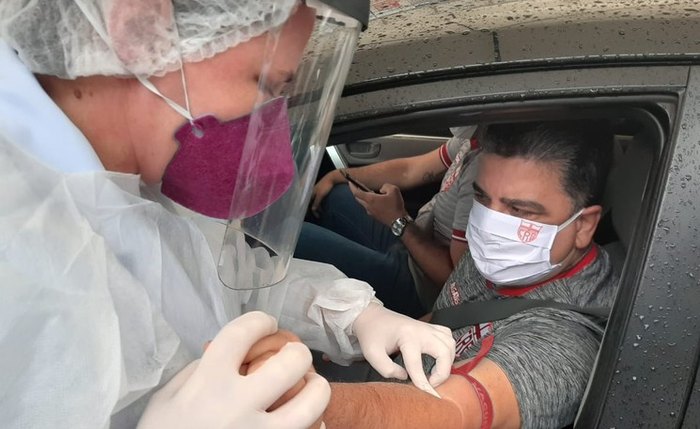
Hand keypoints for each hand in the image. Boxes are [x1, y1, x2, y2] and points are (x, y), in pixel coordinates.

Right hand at [137, 311, 329, 428]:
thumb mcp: (164, 402)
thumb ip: (195, 373)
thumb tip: (225, 355)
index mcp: (208, 384)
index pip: (242, 333)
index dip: (260, 321)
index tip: (266, 324)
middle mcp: (238, 406)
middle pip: (291, 362)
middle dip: (297, 353)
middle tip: (293, 357)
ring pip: (312, 403)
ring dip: (316, 389)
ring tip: (310, 387)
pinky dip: (314, 425)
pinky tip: (305, 422)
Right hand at [310, 170, 343, 216]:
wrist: (332, 178)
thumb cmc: (326, 186)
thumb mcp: (320, 195)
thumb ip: (316, 202)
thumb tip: (313, 209)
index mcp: (310, 193)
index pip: (307, 204)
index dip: (309, 210)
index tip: (314, 216)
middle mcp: (312, 192)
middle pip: (311, 203)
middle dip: (314, 210)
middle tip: (319, 216)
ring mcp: (316, 192)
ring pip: (315, 202)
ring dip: (318, 207)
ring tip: (322, 212)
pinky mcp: (320, 191)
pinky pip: (318, 199)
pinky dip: (320, 204)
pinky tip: (323, 206)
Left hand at [350, 182, 406, 225]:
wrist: (398, 221)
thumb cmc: (395, 206)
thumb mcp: (394, 190)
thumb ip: (386, 186)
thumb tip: (381, 189)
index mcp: (370, 199)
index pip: (356, 192)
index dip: (352, 186)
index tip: (349, 181)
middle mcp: (368, 206)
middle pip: (358, 198)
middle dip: (356, 191)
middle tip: (357, 185)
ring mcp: (370, 212)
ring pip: (363, 203)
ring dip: (363, 197)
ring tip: (368, 192)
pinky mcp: (374, 216)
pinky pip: (368, 207)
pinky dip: (368, 202)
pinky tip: (375, 200)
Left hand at [352, 303, 455, 396]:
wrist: (371, 316)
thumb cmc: (371, 334)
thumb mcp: (372, 354)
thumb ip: (387, 369)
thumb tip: (405, 376)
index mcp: (406, 336)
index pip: (417, 364)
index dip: (423, 383)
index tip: (430, 396)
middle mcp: (421, 330)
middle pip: (444, 352)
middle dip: (442, 372)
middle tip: (431, 382)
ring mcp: (427, 327)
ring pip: (450, 344)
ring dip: (447, 361)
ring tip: (435, 372)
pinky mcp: (429, 327)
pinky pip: (448, 336)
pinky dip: (449, 349)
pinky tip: (440, 357)